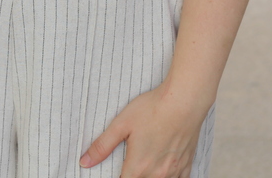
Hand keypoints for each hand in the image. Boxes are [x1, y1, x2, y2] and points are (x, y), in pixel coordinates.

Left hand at [79, 83, 209, 177]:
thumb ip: (102, 145)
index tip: (117, 170)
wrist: (185, 100)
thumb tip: (84, 162)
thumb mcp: (122, 123)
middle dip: (132, 175)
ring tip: (143, 164)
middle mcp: (157, 175)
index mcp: (138, 167)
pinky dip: (167, 177)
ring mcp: (174, 172)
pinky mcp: (186, 166)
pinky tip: (162, 168)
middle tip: (130, 163)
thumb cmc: (153, 108)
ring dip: (148, 177)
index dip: (116, 177)